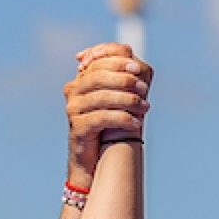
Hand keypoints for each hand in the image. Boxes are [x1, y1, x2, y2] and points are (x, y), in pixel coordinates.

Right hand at [65, 43, 150, 187]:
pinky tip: (136, 123)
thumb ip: (121, 79)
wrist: (94, 158)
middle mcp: (73, 91)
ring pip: (102, 97)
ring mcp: (73, 109)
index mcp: (81, 79)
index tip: (137, 68)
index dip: (117, 61)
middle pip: (99, 76)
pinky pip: (103, 118)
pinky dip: (122, 118)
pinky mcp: (78, 127)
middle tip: (144, 88)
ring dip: (128, 100)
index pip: (98, 61)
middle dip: (125, 80)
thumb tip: (136, 62)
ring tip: (145, 107)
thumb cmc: (108, 125)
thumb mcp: (114, 98)